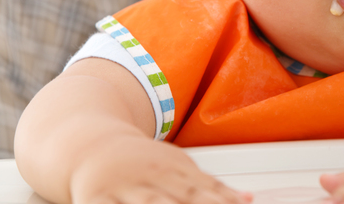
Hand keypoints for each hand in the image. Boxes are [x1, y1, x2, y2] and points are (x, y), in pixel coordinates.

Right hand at [69, 134, 251, 203]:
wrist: (93, 144)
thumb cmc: (145, 164)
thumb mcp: (180, 169)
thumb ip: (213, 189)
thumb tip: (250, 200)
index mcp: (176, 171)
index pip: (205, 190)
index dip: (224, 201)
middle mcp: (154, 178)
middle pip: (183, 198)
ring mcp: (125, 189)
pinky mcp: (95, 200)